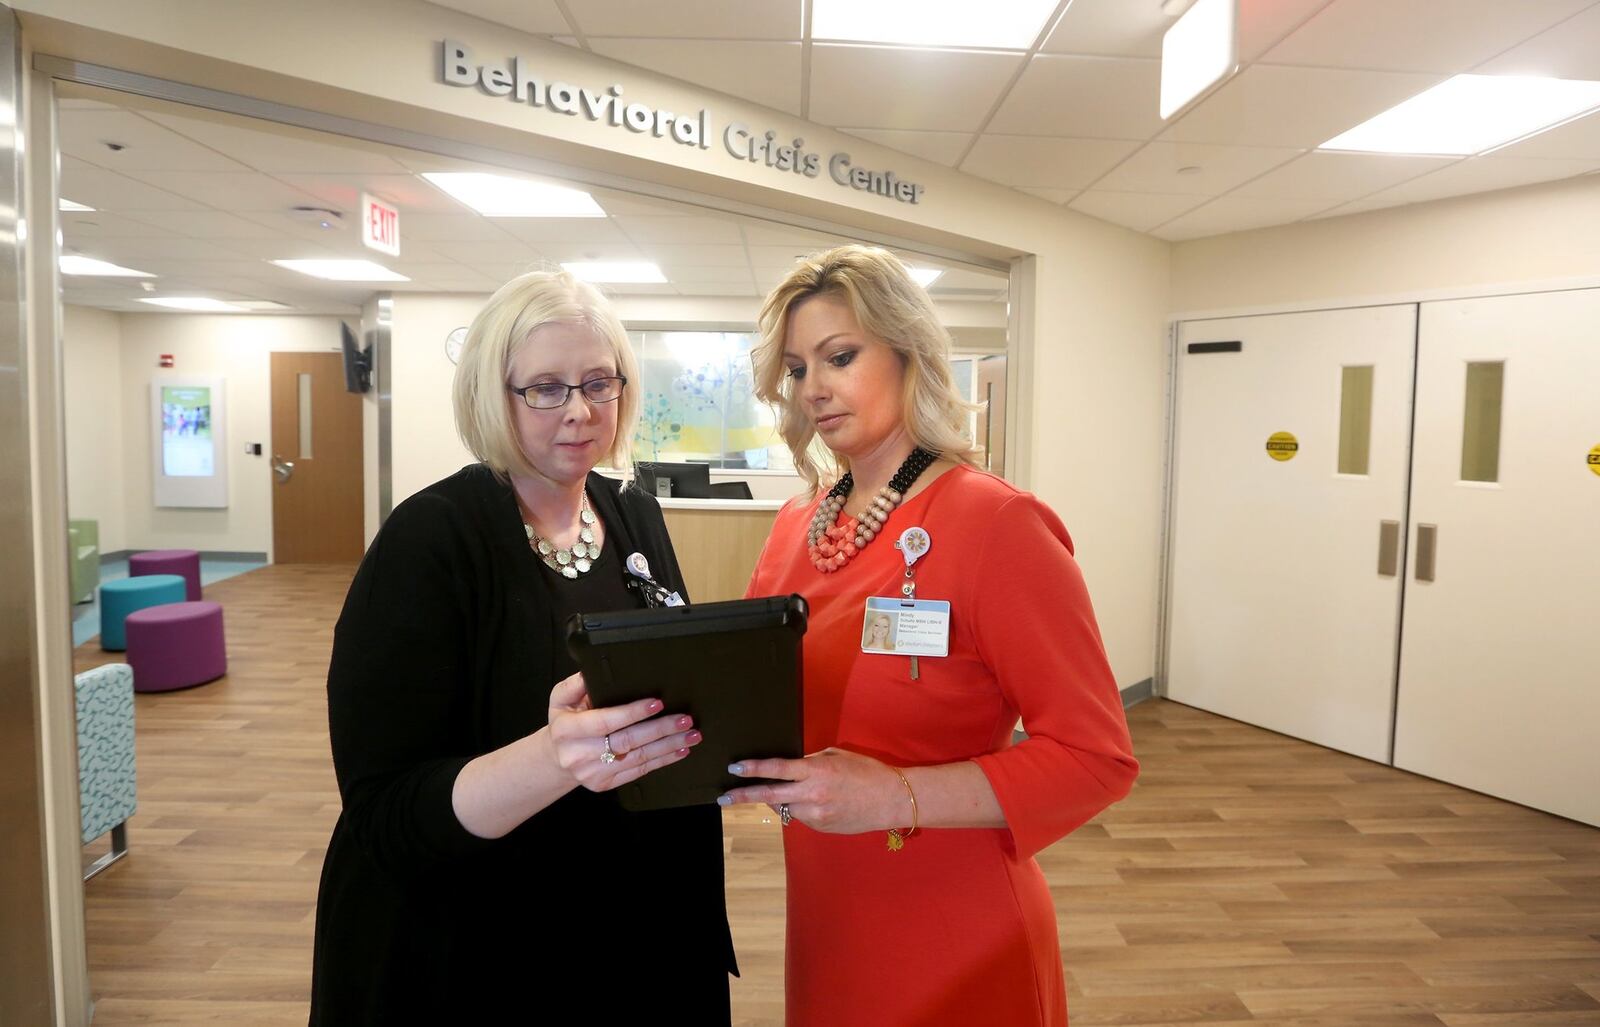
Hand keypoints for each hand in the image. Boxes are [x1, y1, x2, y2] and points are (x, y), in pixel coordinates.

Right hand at [547, 672, 701, 792]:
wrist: (557, 758)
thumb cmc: (565, 721)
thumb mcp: (561, 698)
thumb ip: (577, 683)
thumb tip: (593, 670)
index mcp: (567, 730)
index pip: (605, 721)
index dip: (632, 712)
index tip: (657, 703)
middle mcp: (579, 754)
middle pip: (627, 741)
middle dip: (660, 729)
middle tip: (684, 719)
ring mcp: (593, 773)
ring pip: (638, 758)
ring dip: (668, 746)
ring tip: (691, 734)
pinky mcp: (606, 784)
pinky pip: (639, 771)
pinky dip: (663, 760)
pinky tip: (679, 750)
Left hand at [718, 748, 909, 834]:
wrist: (891, 800)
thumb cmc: (866, 772)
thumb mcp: (836, 757)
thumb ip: (811, 762)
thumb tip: (790, 767)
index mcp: (816, 772)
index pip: (777, 769)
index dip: (753, 769)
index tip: (735, 768)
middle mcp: (812, 795)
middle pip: (769, 796)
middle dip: (743, 796)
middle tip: (723, 798)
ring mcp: (816, 815)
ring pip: (785, 808)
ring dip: (781, 800)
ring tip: (791, 792)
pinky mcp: (820, 827)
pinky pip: (801, 817)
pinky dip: (801, 808)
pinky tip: (818, 802)